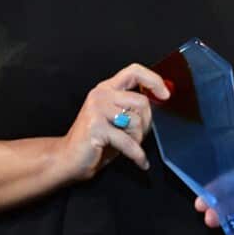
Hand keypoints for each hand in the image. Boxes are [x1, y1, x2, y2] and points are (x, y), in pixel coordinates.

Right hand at [61, 63, 169, 181]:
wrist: (68, 159)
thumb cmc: (96, 141)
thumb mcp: (117, 119)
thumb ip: (133, 108)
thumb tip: (160, 101)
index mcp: (107, 89)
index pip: (134, 72)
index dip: (153, 80)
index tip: (165, 95)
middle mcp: (101, 94)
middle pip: (141, 102)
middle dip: (146, 124)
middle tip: (138, 136)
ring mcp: (96, 109)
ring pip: (137, 121)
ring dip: (138, 140)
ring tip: (129, 146)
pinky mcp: (96, 127)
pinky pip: (128, 141)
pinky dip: (137, 155)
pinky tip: (140, 162)